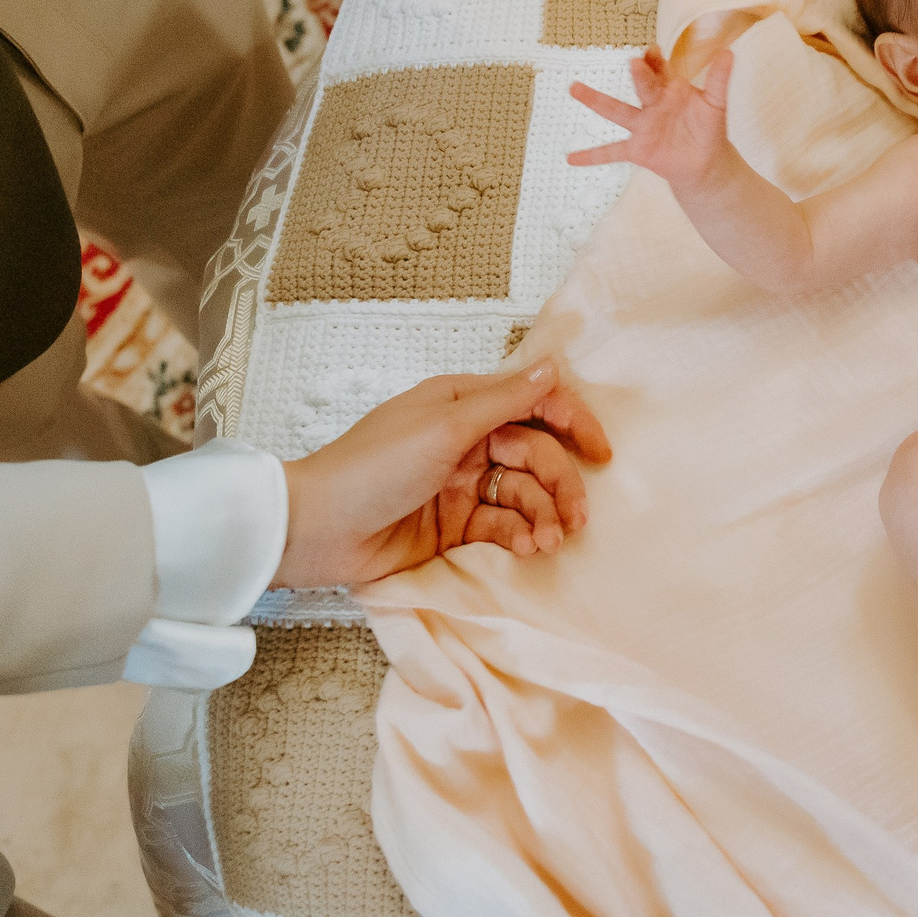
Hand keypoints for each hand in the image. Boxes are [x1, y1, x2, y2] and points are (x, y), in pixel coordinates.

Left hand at [273, 361, 614, 587]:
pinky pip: (504, 525)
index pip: (534, 402)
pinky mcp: (456, 526)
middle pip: (537, 454)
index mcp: (463, 402)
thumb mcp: (443, 427)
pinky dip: (521, 536)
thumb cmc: (372, 467)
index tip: (602, 452)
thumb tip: (554, 366)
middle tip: (577, 519)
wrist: (315, 531)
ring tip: (547, 543)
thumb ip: (505, 401)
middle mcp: (468, 438)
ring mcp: (462, 483)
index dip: (573, 422)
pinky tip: (527, 550)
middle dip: (562, 485)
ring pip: (525, 493)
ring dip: (544, 516)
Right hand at [567, 48, 735, 180]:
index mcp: (670, 89)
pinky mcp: (637, 150)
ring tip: (574, 87)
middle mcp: (652, 104)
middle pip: (642, 87)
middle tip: (633, 64)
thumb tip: (729, 52)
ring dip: (595, 100)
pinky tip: (571, 159)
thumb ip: (719, 80)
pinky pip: (612, 152)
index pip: (661, 71)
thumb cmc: (709, 128)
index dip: (656, 61)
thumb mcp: (716, 104)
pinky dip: (592, 156)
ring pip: (617, 111)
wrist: (705, 162)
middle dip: (639, 76)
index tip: (652, 51)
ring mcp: (642, 126)